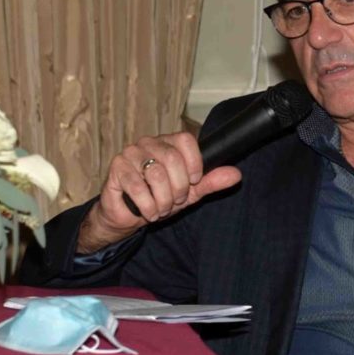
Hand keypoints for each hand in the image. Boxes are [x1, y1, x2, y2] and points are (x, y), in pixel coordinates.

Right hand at [76, 132, 241, 252]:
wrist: (128, 214)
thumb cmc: (158, 198)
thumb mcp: (190, 193)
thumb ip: (210, 181)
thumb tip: (236, 175)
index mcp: (168, 143)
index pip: (186, 140)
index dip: (194, 163)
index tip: (194, 181)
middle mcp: (149, 143)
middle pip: (173, 159)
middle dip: (179, 188)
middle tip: (175, 201)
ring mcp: (131, 153)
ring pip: (156, 174)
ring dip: (163, 200)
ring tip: (160, 208)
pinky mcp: (117, 168)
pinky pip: (138, 187)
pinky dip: (147, 206)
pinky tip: (148, 212)